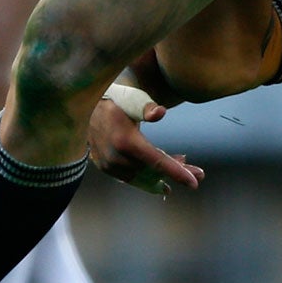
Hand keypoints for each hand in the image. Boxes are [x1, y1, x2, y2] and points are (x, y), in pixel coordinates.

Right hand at [88, 94, 202, 196]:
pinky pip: (132, 176)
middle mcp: (118, 159)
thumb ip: (146, 107)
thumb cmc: (113, 100)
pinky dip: (148, 175)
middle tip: (199, 173)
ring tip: (182, 168)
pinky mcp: (106, 167)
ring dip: (163, 175)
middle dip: (177, 173)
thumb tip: (161, 112)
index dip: (177, 173)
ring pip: (144, 177)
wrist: (82, 109)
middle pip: (154, 172)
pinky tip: (160, 176)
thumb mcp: (132, 99)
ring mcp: (110, 166)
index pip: (158, 163)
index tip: (195, 183)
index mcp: (127, 143)